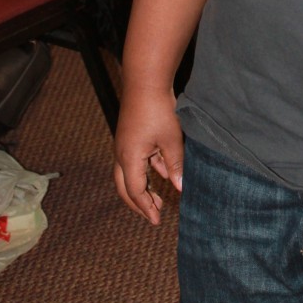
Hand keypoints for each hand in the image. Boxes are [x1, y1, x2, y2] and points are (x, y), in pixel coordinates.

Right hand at [114, 85, 183, 225]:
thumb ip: (175, 166)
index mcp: (129, 159)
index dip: (146, 207)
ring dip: (143, 186)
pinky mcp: (131, 135)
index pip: (135, 192)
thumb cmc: (158, 110)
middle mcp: (122, 154)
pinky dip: (147, 169)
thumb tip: (180, 188)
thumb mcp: (171, 140)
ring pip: (130, 173)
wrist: (146, 82)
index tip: (157, 220)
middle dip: (138, 202)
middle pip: (125, 187)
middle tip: (153, 214)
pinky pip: (136, 159)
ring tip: (160, 196)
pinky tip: (163, 170)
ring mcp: (125, 144)